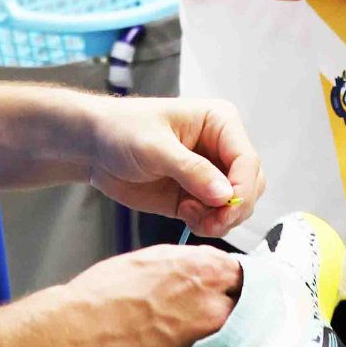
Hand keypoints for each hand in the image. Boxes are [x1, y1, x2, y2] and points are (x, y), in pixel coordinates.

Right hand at [60, 244, 241, 346]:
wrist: (74, 339)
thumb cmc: (103, 295)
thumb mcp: (150, 259)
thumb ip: (190, 265)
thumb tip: (211, 272)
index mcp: (204, 274)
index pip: (246, 277)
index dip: (237, 285)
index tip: (232, 291)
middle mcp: (212, 311)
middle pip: (245, 312)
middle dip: (232, 313)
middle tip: (209, 316)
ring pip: (229, 345)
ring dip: (218, 341)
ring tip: (185, 340)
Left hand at [89, 96, 264, 240]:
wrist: (94, 147)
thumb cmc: (122, 130)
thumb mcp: (155, 147)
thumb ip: (192, 170)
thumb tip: (226, 195)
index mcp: (219, 122)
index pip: (247, 160)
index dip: (242, 188)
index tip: (225, 209)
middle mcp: (221, 148)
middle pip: (251, 186)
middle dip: (234, 208)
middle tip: (208, 219)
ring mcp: (210, 174)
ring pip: (238, 206)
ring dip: (220, 219)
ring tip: (189, 214)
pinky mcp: (197, 196)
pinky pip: (217, 218)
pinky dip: (208, 224)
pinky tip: (184, 215)